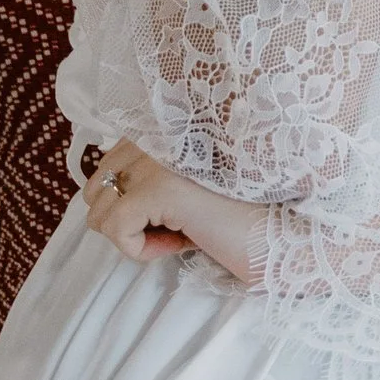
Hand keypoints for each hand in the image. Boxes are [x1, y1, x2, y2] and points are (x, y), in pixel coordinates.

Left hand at [80, 139, 267, 286]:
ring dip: (136, 236)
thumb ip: (148, 179)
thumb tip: (99, 201)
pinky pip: (115, 229)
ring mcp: (158, 158)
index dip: (131, 206)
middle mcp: (157, 134)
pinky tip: (181, 243)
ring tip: (181, 233)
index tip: (175, 215)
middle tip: (177, 228)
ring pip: (99, 211)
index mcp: (163, 129)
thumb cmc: (238, 220)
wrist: (283, 239)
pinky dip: (139, 250)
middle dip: (128, 221)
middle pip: (95, 189)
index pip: (107, 168)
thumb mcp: (185, 191)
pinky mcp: (160, 187)